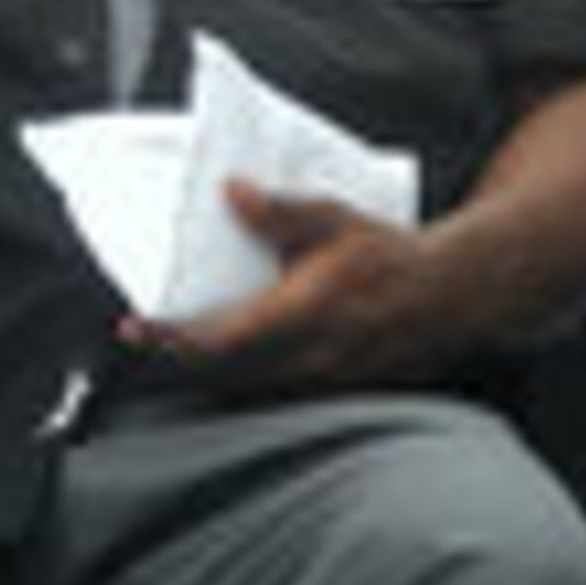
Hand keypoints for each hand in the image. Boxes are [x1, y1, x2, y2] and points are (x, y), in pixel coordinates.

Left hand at [124, 184, 465, 399]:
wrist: (450, 296)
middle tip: (144, 333)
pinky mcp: (331, 392)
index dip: (170, 337)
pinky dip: (243, 377)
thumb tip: (231, 192)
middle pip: (219, 373)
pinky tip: (233, 358)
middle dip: (177, 356)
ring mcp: (319, 383)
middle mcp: (306, 359)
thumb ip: (280, 211)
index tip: (135, 324)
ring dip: (207, 370)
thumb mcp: (334, 220)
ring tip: (180, 344)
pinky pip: (273, 392)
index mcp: (301, 315)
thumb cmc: (390, 255)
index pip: (218, 341)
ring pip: (244, 388)